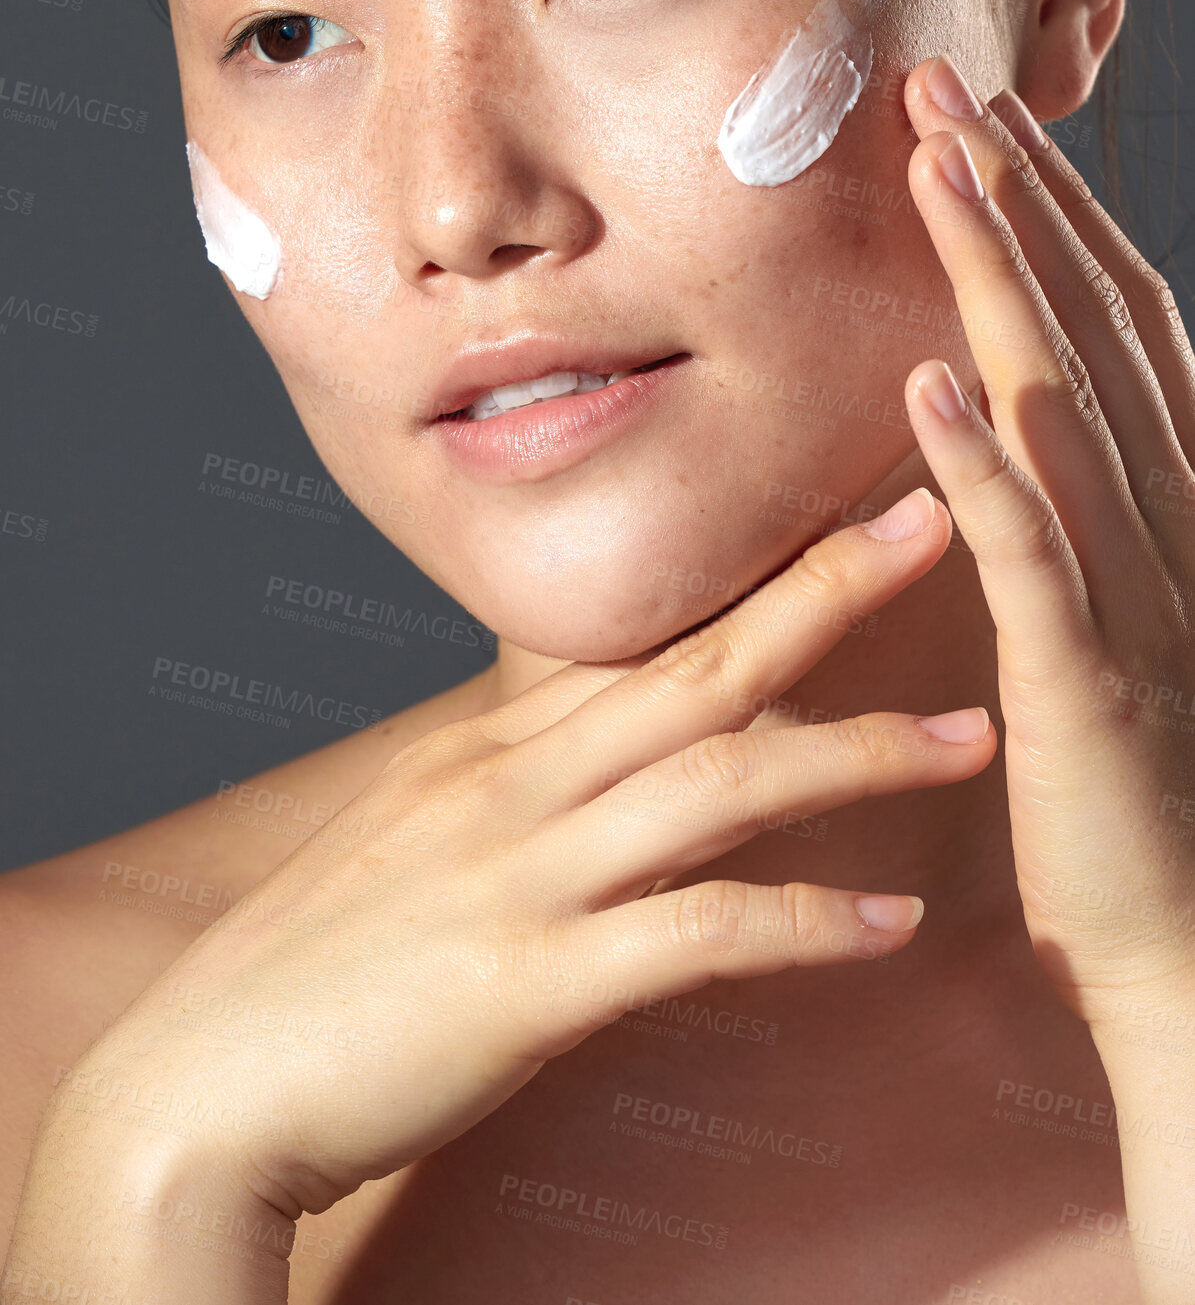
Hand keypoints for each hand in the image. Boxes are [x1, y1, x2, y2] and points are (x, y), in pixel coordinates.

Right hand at [74, 497, 993, 1221]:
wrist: (199, 1090)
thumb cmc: (312, 973)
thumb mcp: (414, 845)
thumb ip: (510, 797)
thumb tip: (598, 769)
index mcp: (483, 751)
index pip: (640, 643)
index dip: (746, 582)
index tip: (833, 528)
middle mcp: (510, 787)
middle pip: (697, 667)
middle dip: (823, 592)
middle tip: (929, 526)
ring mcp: (521, 876)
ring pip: (718, 782)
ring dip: (854, 755)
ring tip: (968, 739)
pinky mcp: (528, 982)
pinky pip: (693, 936)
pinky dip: (800, 926)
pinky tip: (886, 927)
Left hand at [901, 54, 1194, 1025]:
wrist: (1191, 950)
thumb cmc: (1141, 794)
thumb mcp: (1120, 630)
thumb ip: (1075, 525)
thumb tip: (1009, 426)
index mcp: (1166, 511)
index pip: (1110, 332)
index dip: (1054, 223)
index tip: (986, 131)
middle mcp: (1166, 525)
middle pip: (1088, 330)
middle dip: (1017, 203)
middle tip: (941, 90)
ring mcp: (1134, 595)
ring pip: (1062, 403)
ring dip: (1000, 280)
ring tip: (936, 173)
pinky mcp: (1088, 679)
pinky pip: (1033, 554)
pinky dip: (981, 465)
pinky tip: (925, 384)